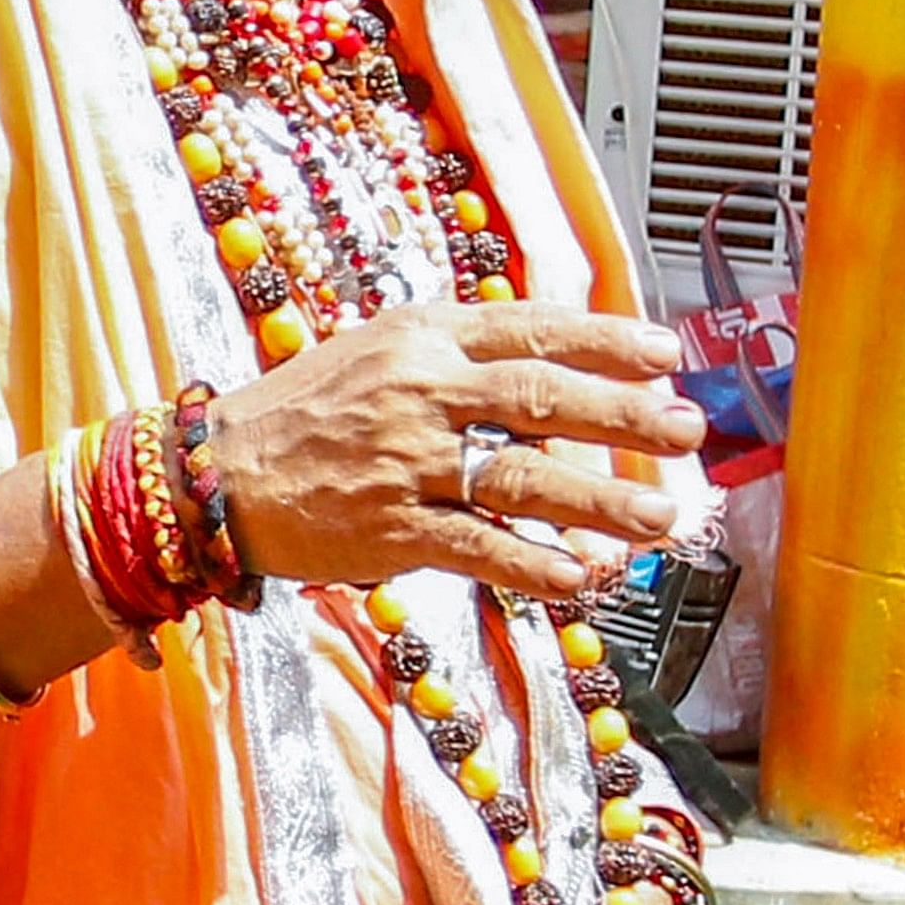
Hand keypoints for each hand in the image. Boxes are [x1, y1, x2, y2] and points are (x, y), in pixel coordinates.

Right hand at [203, 301, 703, 597]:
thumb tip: (548, 371)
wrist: (219, 471)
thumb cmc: (301, 411)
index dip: (603, 340)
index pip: (528, 329)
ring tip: (659, 515)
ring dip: (600, 498)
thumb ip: (455, 357)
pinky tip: (581, 575)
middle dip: (624, 414)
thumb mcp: (376, 353)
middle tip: (686, 429)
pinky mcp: (393, 527)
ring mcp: (406, 460)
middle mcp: (418, 390)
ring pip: (521, 476)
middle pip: (540, 396)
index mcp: (418, 337)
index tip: (664, 352)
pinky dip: (533, 563)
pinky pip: (478, 546)